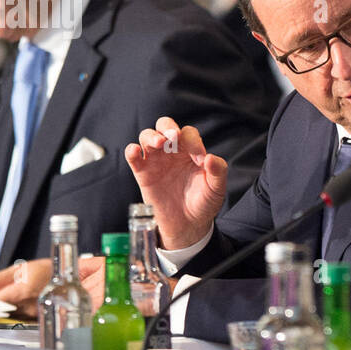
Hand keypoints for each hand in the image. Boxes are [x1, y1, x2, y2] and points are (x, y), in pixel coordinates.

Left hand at [0, 256, 104, 317]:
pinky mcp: (38, 320)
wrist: (75, 278)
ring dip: (3, 309)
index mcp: (24, 287)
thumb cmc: (48, 270)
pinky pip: (19, 318)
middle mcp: (31, 303)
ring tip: (4, 299)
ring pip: (9, 315)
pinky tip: (13, 306)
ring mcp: (35, 313)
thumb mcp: (20, 268)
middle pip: (1, 309)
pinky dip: (13, 313)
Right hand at [124, 116, 225, 248]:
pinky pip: (133, 157)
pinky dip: (132, 151)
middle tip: (173, 136)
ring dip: (152, 136)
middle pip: (164, 125)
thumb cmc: (203, 202)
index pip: (188, 134)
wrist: (188, 224)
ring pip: (147, 137)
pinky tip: (136, 151)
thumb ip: (218, 171)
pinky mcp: (143, 173)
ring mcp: (156, 160)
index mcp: (191, 151)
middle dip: (167, 127)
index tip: (200, 160)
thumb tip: (210, 157)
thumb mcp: (216, 188)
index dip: (193, 141)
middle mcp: (172, 151)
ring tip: (160, 143)